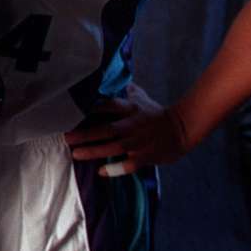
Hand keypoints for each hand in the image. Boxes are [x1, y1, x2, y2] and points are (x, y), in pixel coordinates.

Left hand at [65, 83, 191, 175]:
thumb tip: (114, 79)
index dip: (90, 109)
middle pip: (106, 129)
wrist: (184, 128)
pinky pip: (129, 164)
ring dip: (94, 150)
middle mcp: (132, 125)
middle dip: (85, 134)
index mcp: (130, 109)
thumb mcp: (142, 99)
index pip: (107, 106)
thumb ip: (125, 91)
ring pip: (114, 147)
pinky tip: (101, 171)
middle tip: (66, 137)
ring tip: (76, 153)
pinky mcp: (145, 156)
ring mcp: (138, 142)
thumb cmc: (158, 114)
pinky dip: (116, 168)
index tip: (71, 112)